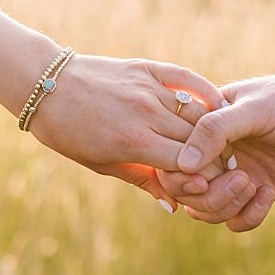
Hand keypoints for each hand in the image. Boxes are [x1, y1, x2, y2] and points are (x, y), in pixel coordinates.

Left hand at [26, 55, 236, 211]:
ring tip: (224, 144)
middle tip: (228, 170)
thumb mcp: (100, 163)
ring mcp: (148, 88)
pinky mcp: (147, 68)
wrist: (46, 84)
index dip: (207, 178)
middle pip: (199, 140)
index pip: (189, 165)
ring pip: (198, 112)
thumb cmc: (67, 132)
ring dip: (215, 130)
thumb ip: (142, 180)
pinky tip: (218, 106)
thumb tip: (174, 206)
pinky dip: (206, 92)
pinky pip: (187, 79)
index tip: (217, 187)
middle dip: (217, 159)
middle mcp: (146, 113)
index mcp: (134, 142)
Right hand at [157, 72, 274, 229]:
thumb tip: (183, 164)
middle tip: (241, 179)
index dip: (179, 175)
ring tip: (254, 185)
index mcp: (204, 125)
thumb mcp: (255, 109)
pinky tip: (268, 193)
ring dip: (226, 206)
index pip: (171, 158)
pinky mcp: (260, 191)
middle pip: (186, 191)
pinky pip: (238, 220)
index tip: (203, 176)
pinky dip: (249, 216)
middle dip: (208, 195)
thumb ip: (216, 130)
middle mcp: (215, 152)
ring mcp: (236, 173)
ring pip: (207, 210)